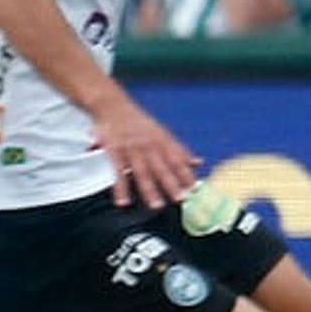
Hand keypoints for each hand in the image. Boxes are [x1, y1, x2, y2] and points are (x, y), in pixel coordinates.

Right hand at [91, 92, 199, 208]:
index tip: (195, 189)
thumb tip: (198, 163)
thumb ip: (179, 150)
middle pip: (163, 167)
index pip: (178, 159)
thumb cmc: (139, 121)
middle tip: (181, 199)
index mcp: (163, 140)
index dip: (187, 174)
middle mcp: (149, 144)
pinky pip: (118, 173)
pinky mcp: (114, 151)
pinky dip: (121, 188)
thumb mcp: (163, 133)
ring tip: (156, 205)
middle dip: (173, 184)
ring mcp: (132, 148)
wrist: (112, 105)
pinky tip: (123, 201)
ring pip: (142, 172)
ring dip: (150, 190)